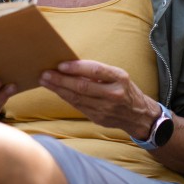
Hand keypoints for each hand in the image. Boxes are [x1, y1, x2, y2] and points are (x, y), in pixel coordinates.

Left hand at [39, 60, 157, 138]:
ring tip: (46, 81)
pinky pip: (78, 106)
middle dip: (61, 80)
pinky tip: (57, 91)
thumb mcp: (118, 76)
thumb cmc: (125, 89)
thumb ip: (98, 72)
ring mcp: (105, 108)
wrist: (138, 115)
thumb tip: (72, 66)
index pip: (95, 71)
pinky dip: (66, 98)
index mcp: (119, 78)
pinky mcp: (98, 118)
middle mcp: (113, 94)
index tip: (60, 65)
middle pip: (82, 86)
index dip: (76, 68)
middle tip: (45, 73)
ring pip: (77, 98)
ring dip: (59, 89)